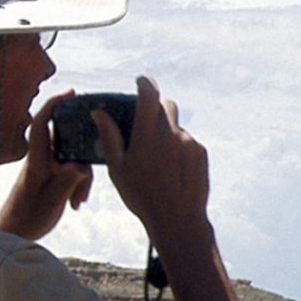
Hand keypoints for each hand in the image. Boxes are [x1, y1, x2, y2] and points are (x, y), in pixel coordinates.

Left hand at [0, 90, 93, 239]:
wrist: (13, 233)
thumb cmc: (27, 216)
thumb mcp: (51, 200)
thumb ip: (67, 180)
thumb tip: (81, 166)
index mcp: (37, 159)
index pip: (43, 123)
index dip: (56, 104)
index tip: (72, 94)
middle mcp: (41, 159)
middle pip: (67, 140)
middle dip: (83, 153)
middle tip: (93, 164)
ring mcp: (46, 168)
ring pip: (72, 159)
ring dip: (81, 177)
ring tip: (79, 200)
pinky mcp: (50, 177)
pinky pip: (70, 171)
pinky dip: (78, 184)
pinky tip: (76, 203)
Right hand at [99, 75, 211, 239]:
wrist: (178, 219)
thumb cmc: (142, 196)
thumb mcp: (118, 168)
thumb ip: (110, 136)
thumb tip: (99, 112)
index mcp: (148, 135)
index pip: (149, 95)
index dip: (145, 83)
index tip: (140, 81)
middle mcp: (171, 134)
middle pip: (166, 105)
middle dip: (155, 108)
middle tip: (144, 124)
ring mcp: (189, 143)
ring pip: (177, 125)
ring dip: (167, 131)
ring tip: (157, 158)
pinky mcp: (201, 152)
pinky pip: (188, 141)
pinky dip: (178, 146)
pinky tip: (171, 168)